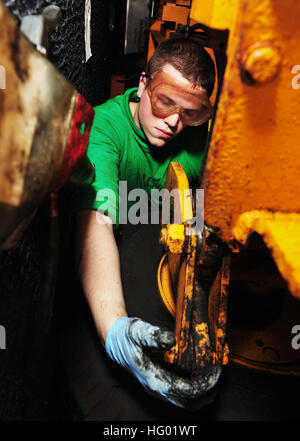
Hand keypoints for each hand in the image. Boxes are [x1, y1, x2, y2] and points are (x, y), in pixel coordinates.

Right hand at [105, 317, 220, 407]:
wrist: (114, 340)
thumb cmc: (127, 336)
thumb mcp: (139, 332)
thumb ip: (155, 336)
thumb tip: (172, 339)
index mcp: (155, 380)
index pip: (187, 390)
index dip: (205, 383)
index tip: (216, 370)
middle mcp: (157, 389)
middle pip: (188, 402)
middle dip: (207, 392)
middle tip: (218, 376)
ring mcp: (158, 388)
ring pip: (184, 401)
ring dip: (201, 395)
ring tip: (213, 380)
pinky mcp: (159, 383)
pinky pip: (179, 394)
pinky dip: (193, 390)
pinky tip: (199, 377)